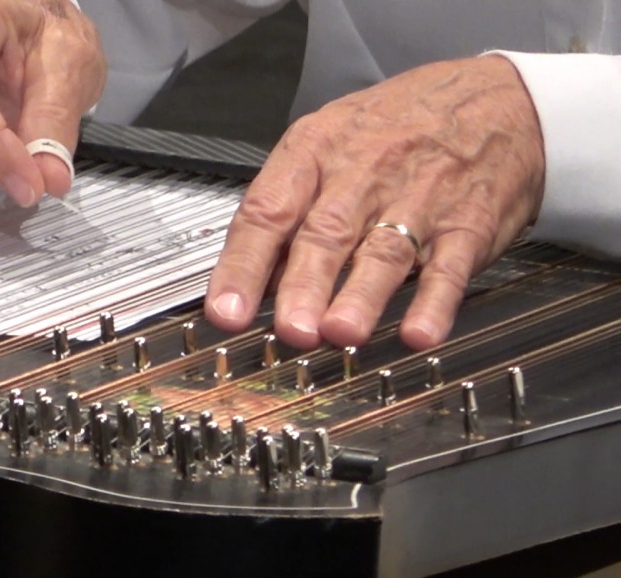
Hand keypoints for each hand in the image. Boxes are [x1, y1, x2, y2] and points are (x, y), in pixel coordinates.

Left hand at [205, 55, 545, 350]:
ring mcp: (418, 197)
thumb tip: (251, 283)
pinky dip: (435, 302)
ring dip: (361, 296)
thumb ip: (290, 214)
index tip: (225, 313)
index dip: (243, 266)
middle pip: (325, 234)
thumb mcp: (330, 144)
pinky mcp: (469, 222)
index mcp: (314, 152)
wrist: (498, 97)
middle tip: (291, 329)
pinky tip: (418, 333)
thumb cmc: (399, 126)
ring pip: (383, 251)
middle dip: (304, 286)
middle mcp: (361, 173)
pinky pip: (449, 264)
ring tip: (341, 333)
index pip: (267, 212)